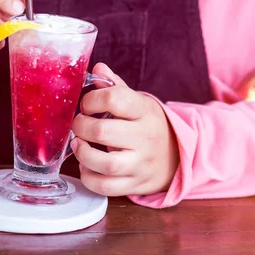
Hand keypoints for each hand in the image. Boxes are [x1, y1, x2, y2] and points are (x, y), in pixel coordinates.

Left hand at [71, 63, 178, 196]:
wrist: (176, 156)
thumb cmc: (146, 124)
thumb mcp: (136, 102)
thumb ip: (114, 86)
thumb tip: (97, 68)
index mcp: (144, 111)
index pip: (115, 99)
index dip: (92, 99)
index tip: (86, 105)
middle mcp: (145, 137)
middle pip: (103, 132)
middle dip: (81, 126)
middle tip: (78, 125)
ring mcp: (141, 164)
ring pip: (107, 164)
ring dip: (83, 154)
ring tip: (78, 144)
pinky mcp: (135, 184)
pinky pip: (106, 187)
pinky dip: (89, 178)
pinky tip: (86, 166)